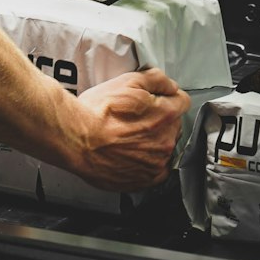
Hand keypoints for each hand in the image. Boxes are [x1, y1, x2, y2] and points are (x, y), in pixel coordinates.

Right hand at [73, 67, 189, 191]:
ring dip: (153, 142)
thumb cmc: (98, 111)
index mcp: (165, 114)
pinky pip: (156, 170)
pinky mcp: (145, 180)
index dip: (167, 97)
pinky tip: (129, 154)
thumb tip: (170, 85)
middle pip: (173, 126)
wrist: (77, 138)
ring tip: (128, 137)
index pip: (182, 102)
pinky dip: (147, 162)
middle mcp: (166, 141)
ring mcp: (156, 163)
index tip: (156, 100)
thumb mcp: (128, 81)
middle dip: (160, 120)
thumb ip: (156, 79)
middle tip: (136, 117)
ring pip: (164, 148)